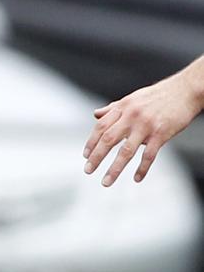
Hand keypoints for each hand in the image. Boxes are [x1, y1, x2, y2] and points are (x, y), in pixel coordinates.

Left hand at [82, 70, 202, 184]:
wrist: (186, 89)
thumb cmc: (159, 95)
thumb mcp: (133, 98)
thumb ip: (114, 108)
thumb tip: (96, 114)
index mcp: (124, 107)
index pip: (101, 126)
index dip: (91, 142)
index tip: (85, 155)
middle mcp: (132, 115)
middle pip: (108, 139)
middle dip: (96, 157)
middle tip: (88, 170)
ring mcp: (146, 125)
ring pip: (126, 151)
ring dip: (114, 169)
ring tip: (106, 182)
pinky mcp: (161, 133)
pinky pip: (149, 155)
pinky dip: (142, 169)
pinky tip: (137, 178)